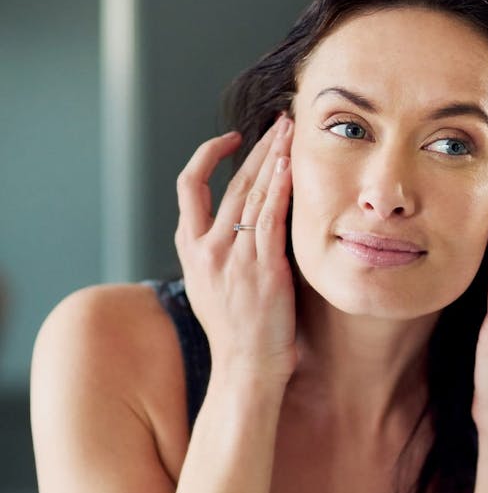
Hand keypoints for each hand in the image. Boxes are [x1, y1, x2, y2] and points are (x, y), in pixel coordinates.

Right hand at [174, 114, 297, 384]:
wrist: (246, 369)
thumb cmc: (239, 333)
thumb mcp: (213, 287)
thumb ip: (220, 254)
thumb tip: (240, 228)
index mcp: (191, 249)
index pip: (190, 187)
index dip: (208, 156)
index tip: (233, 139)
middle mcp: (207, 248)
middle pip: (230, 182)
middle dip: (258, 148)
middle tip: (280, 123)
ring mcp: (234, 258)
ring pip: (252, 194)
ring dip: (274, 158)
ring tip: (292, 132)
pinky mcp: (262, 269)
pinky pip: (271, 219)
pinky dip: (280, 190)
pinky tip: (291, 167)